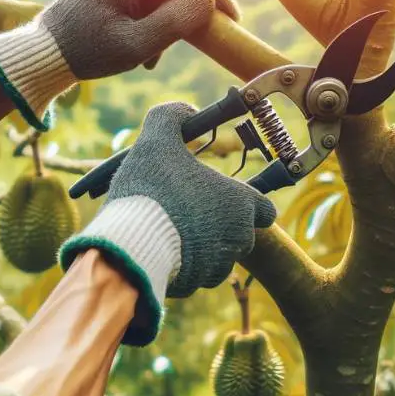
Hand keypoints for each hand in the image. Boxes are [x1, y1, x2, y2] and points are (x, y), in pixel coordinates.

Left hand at [0, 0, 239, 130]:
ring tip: (155, 55)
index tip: (230, 19)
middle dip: (194, 7)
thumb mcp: (133, 46)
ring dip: (171, 19)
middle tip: (205, 38)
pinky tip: (142, 50)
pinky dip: (153, 20)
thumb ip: (173, 23)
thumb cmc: (84, 53)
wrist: (40, 55)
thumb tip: (208, 3)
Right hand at [58, 102, 275, 345]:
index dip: (247, 203)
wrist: (129, 243)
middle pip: (240, 234)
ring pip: (218, 257)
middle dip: (219, 224)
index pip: (265, 209)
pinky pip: (194, 275)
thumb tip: (185, 108)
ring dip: (201, 245)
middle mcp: (238, 239)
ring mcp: (217, 267)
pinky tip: (159, 248)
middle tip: (189, 209)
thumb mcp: (157, 138)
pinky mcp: (194, 286)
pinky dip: (182, 265)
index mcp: (240, 204)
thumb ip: (172, 116)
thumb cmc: (151, 188)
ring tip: (170, 230)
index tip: (223, 197)